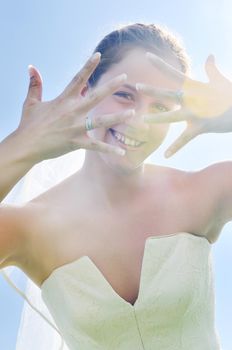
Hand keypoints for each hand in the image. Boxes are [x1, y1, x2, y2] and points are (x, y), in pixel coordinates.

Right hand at [17, 53, 133, 160]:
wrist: (26, 145)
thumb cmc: (29, 124)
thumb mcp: (31, 102)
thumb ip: (34, 84)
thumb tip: (31, 67)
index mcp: (64, 100)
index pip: (78, 79)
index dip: (88, 66)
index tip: (98, 55)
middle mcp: (72, 111)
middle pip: (95, 96)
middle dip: (111, 86)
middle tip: (125, 78)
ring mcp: (76, 127)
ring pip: (101, 121)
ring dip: (117, 117)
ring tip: (132, 113)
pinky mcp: (76, 142)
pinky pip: (96, 146)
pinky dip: (109, 149)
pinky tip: (122, 151)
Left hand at [136, 52, 231, 157]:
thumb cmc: (231, 95)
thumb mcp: (220, 81)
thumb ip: (211, 69)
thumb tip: (210, 56)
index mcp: (194, 87)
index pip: (174, 73)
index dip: (160, 64)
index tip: (147, 55)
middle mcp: (192, 99)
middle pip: (169, 93)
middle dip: (153, 90)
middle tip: (137, 86)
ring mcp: (196, 113)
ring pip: (173, 117)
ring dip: (158, 118)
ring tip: (143, 120)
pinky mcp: (200, 127)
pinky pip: (185, 140)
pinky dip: (175, 148)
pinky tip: (165, 156)